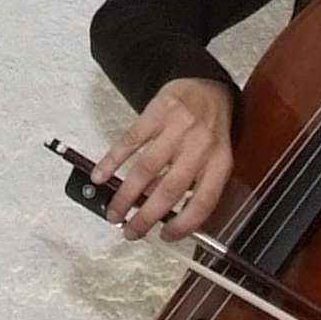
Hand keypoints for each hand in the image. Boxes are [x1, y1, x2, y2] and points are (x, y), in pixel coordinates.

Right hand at [93, 77, 233, 239]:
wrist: (203, 83)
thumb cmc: (207, 128)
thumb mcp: (213, 156)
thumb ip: (193, 183)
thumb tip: (161, 212)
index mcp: (220, 161)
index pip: (204, 201)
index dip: (184, 224)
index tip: (166, 236)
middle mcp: (200, 145)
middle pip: (170, 189)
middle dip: (146, 216)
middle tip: (130, 231)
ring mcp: (177, 128)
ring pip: (147, 169)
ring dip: (126, 195)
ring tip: (114, 212)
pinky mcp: (156, 113)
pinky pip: (130, 141)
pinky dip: (112, 161)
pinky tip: (101, 175)